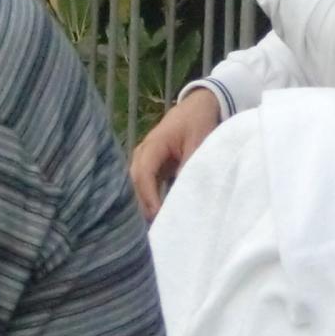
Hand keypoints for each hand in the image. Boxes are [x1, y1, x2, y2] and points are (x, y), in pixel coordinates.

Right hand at [129, 88, 221, 220]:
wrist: (199, 105)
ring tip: (151, 228)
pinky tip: (154, 217)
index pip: (143, 174)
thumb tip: (183, 193)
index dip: (149, 196)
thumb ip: (190, 165)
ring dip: (142, 205)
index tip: (158, 215)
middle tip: (152, 230)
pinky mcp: (151, 166)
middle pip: (134, 183)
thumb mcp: (200, 141)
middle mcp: (143, 153)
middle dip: (141, 206)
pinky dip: (148, 200)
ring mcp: (145, 159)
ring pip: (136, 186)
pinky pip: (144, 185)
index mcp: (154, 144)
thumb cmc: (199, 121)